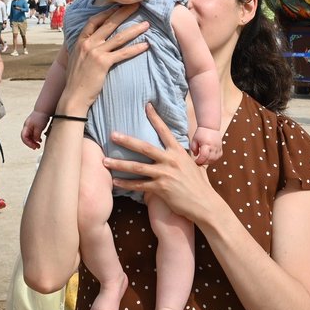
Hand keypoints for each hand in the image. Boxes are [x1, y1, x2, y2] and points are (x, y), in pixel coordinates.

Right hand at [20, 111, 50, 149]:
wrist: (44, 109)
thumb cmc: (41, 117)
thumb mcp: (39, 127)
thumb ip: (36, 135)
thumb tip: (35, 141)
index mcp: (26, 127)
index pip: (24, 137)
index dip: (28, 143)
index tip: (34, 146)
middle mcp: (27, 127)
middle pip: (26, 138)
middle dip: (30, 143)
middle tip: (36, 147)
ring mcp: (30, 126)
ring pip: (29, 137)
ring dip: (33, 141)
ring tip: (38, 145)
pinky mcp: (34, 126)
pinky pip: (33, 134)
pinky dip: (36, 138)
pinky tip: (40, 140)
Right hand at [61, 5, 149, 111]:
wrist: (73, 96)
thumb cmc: (75, 80)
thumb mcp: (75, 59)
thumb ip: (82, 49)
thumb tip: (90, 43)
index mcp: (80, 41)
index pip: (94, 21)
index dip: (107, 12)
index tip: (117, 6)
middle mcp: (88, 44)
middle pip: (109, 23)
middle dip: (124, 12)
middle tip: (136, 5)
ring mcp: (96, 52)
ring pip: (119, 37)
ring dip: (135, 29)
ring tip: (147, 24)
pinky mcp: (103, 63)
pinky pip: (123, 53)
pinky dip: (135, 49)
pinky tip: (145, 45)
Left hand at [105, 103, 220, 224]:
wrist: (204, 203)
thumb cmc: (198, 184)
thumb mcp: (192, 164)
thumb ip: (181, 155)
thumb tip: (174, 149)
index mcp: (178, 151)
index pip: (165, 131)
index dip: (155, 118)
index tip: (146, 106)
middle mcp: (171, 160)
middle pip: (144, 147)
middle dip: (127, 140)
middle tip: (112, 134)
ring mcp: (165, 174)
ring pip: (137, 167)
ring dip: (119, 164)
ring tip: (105, 161)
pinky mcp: (161, 189)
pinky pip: (139, 185)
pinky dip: (126, 184)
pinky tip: (115, 181)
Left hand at [191, 126, 222, 164]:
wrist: (210, 127)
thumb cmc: (202, 132)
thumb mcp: (194, 139)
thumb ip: (193, 148)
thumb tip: (195, 155)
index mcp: (206, 144)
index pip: (204, 156)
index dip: (200, 161)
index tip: (196, 161)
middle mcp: (213, 146)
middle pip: (210, 159)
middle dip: (204, 162)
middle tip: (199, 161)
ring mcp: (218, 147)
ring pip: (215, 159)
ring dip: (209, 162)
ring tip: (204, 160)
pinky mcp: (220, 148)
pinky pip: (219, 156)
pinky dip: (214, 159)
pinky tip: (210, 158)